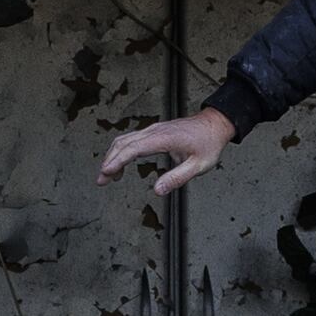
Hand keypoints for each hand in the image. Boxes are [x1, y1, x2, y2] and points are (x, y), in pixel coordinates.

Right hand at [100, 109, 233, 195]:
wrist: (215, 124)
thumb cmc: (209, 144)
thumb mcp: (199, 166)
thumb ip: (178, 178)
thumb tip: (157, 190)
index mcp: (164, 138)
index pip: (134, 149)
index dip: (118, 161)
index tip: (106, 173)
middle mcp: (155, 131)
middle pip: (123, 144)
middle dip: (109, 162)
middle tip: (101, 182)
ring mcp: (153, 129)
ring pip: (125, 140)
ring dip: (113, 156)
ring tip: (108, 177)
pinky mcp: (154, 131)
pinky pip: (131, 139)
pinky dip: (121, 151)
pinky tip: (120, 164)